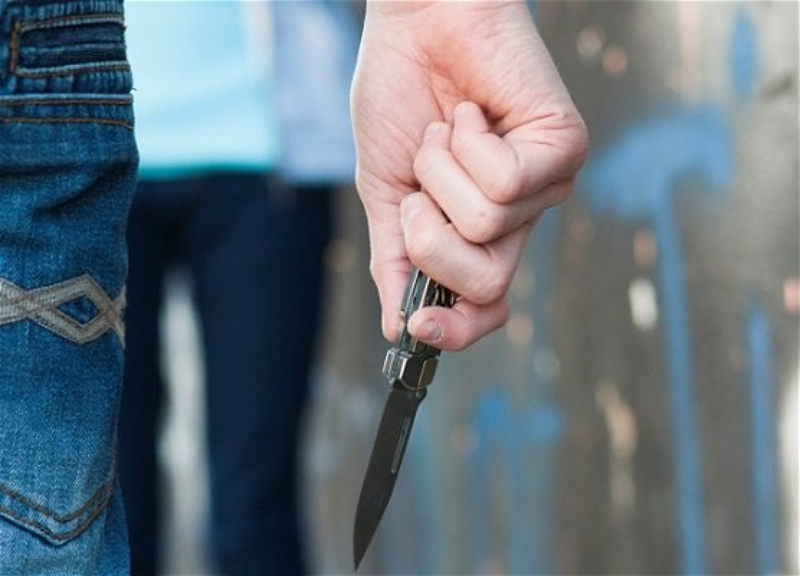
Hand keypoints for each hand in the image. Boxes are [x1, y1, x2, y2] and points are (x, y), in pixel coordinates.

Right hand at [351, 0, 586, 350]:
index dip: (454, 333)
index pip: (483, 309)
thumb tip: (395, 329)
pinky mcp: (563, 148)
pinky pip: (505, 182)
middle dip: (430, 239)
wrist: (416, 23)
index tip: (415, 329)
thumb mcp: (383, 192)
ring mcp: (544, 186)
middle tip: (419, 188)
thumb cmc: (399, 98)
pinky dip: (465, 144)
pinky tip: (468, 113)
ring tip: (446, 131)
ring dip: (439, 174)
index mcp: (475, 235)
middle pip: (486, 285)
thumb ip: (394, 260)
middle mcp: (517, 220)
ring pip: (486, 228)